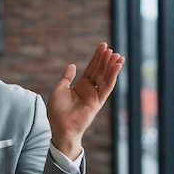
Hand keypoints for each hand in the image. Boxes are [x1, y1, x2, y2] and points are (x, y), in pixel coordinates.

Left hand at [46, 42, 124, 157]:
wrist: (59, 127)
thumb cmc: (57, 111)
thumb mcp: (59, 89)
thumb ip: (67, 77)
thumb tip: (72, 65)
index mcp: (81, 86)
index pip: (92, 68)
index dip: (97, 57)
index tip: (103, 46)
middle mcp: (90, 90)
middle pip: (100, 71)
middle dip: (105, 60)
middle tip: (110, 48)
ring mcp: (95, 96)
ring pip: (106, 78)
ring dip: (111, 66)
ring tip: (116, 55)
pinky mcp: (98, 102)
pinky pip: (107, 87)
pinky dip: (112, 76)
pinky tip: (116, 66)